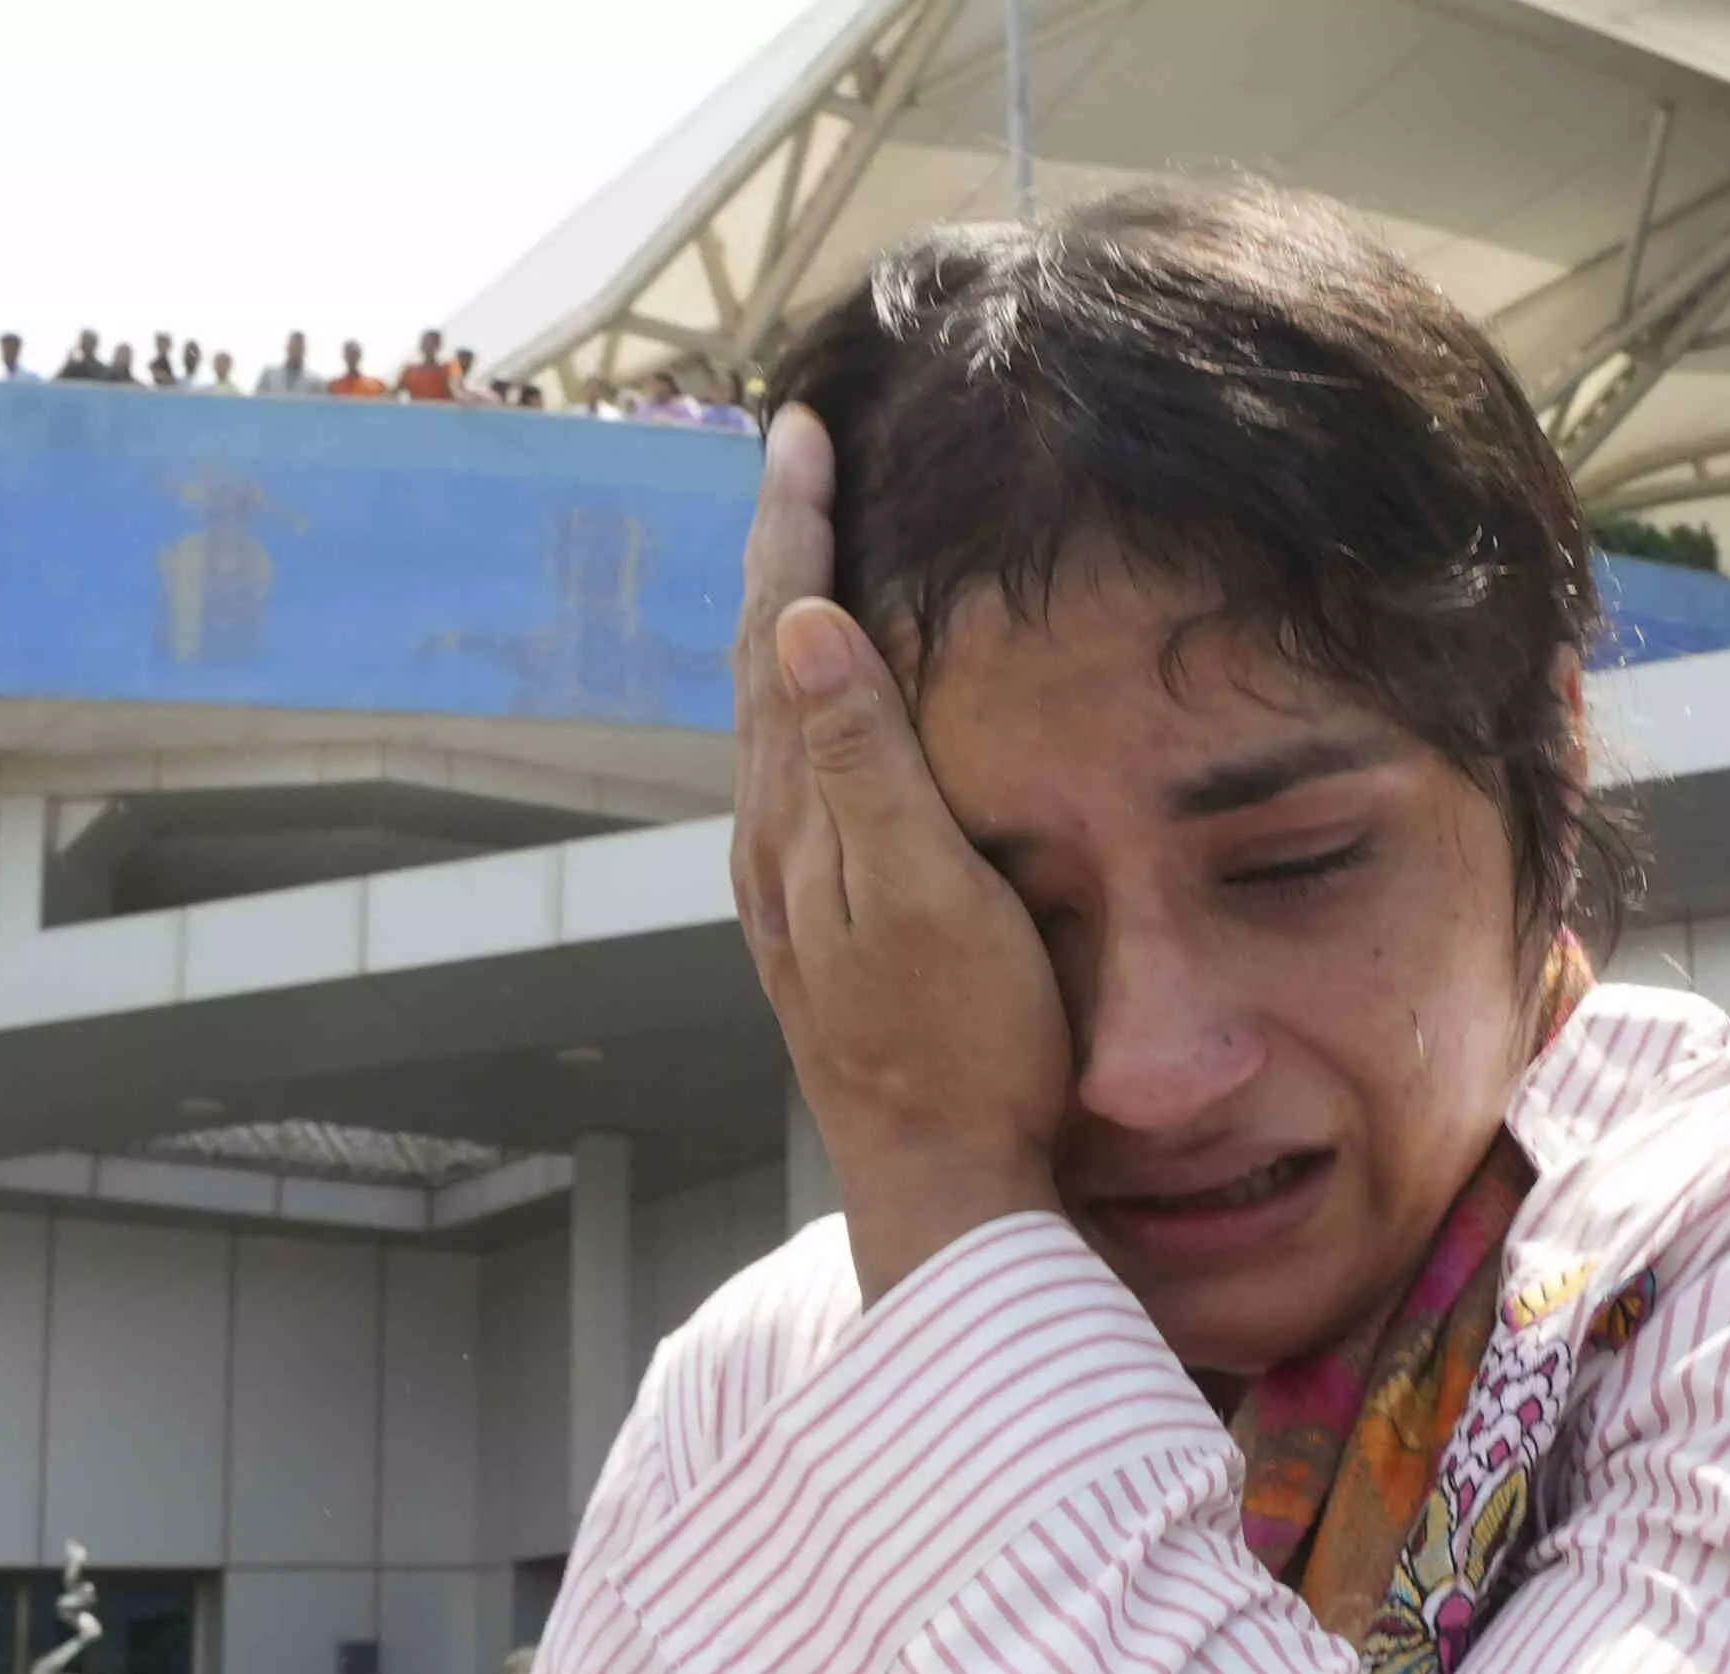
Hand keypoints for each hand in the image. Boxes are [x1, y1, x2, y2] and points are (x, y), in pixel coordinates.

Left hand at [727, 402, 1067, 1302]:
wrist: (948, 1186)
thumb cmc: (965, 1048)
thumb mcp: (926, 897)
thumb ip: (864, 762)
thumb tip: (805, 628)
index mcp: (796, 819)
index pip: (785, 636)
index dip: (793, 530)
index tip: (802, 432)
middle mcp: (772, 844)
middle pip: (764, 663)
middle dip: (779, 552)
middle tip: (795, 454)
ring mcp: (788, 889)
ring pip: (771, 718)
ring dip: (783, 622)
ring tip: (799, 548)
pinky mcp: (815, 926)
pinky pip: (793, 772)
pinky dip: (802, 700)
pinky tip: (820, 704)